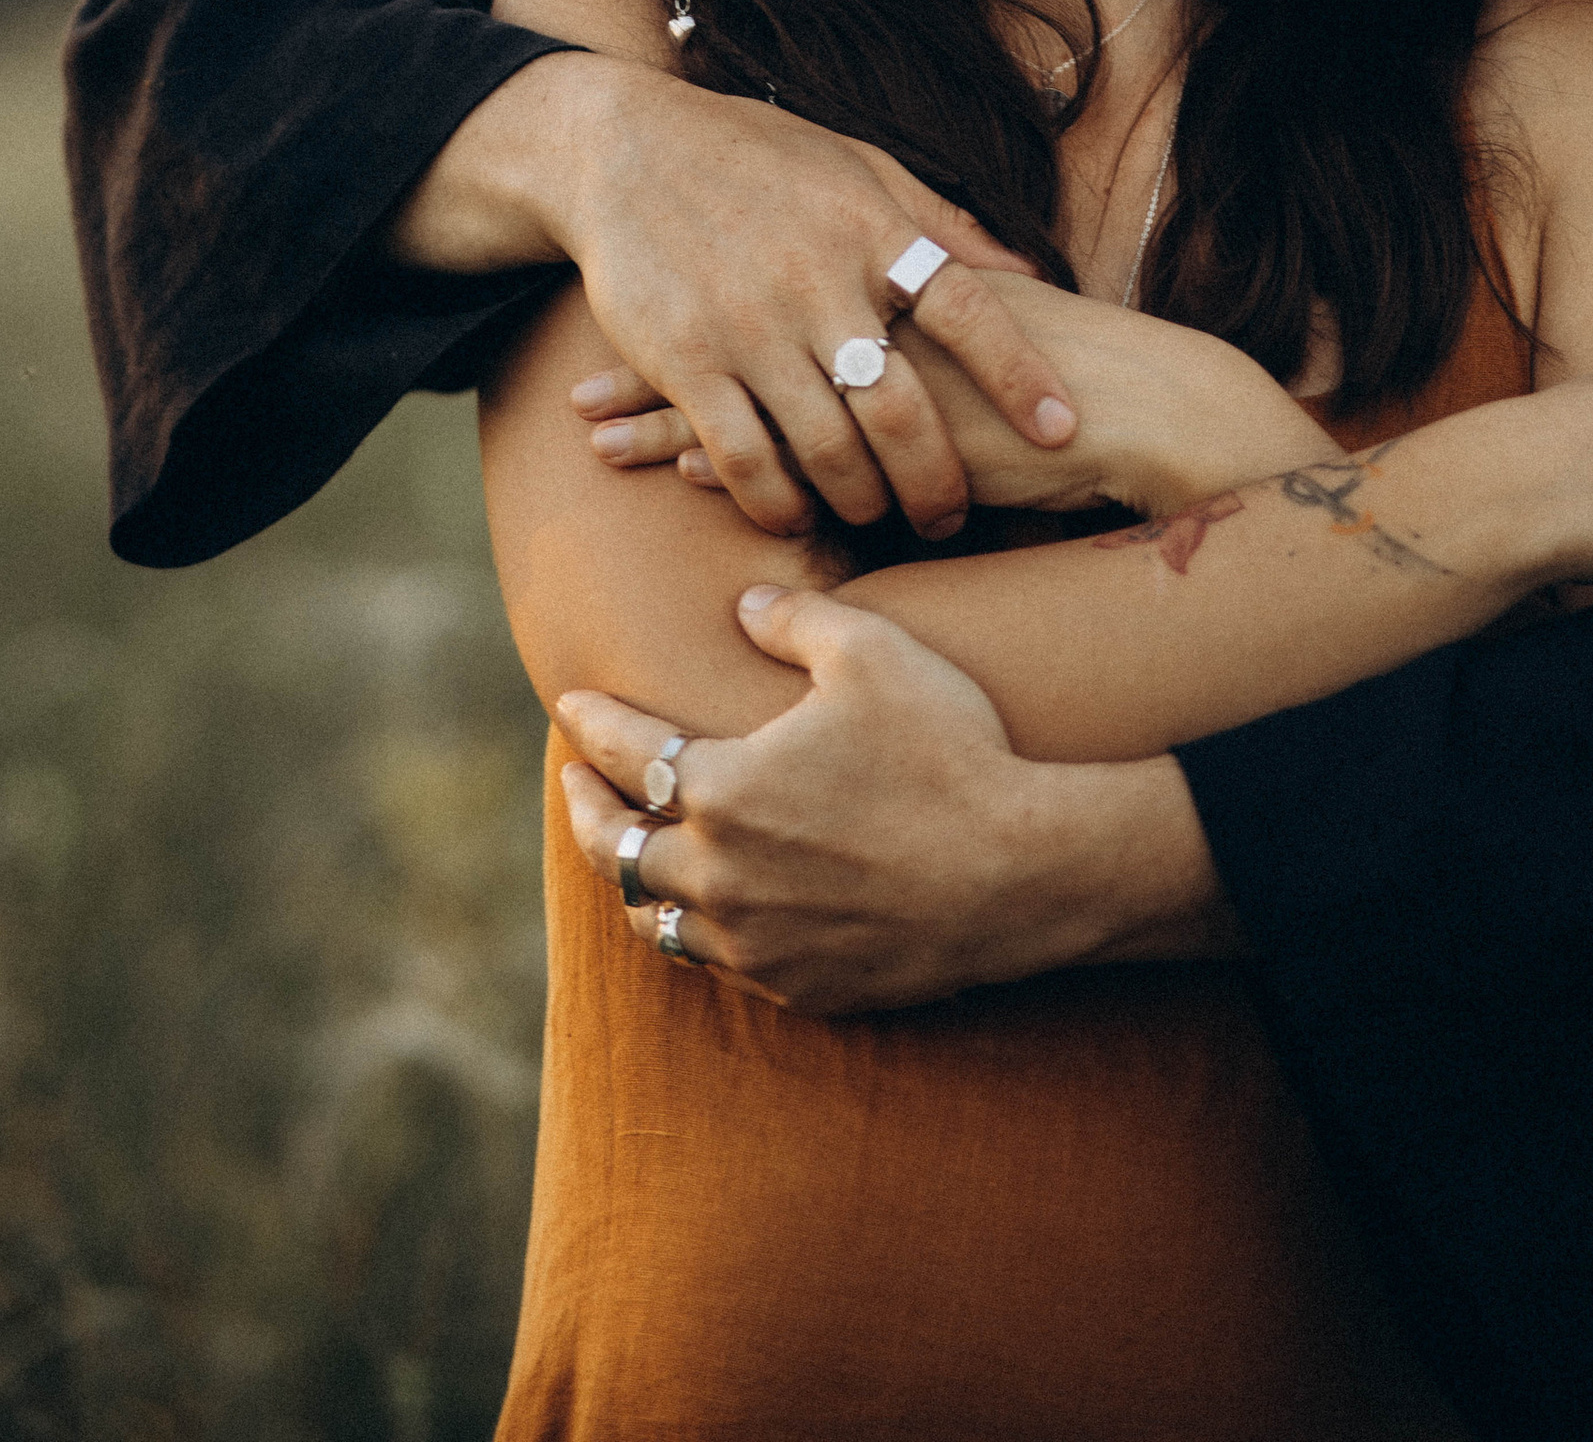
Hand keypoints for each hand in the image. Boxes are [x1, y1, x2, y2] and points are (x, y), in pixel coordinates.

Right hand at [534, 64, 1077, 540]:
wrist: (622, 148)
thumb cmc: (753, 155)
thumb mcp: (855, 167)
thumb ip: (939, 223)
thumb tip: (1030, 271)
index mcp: (869, 229)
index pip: (967, 310)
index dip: (1020, 374)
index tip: (1061, 429)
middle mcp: (816, 281)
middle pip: (902, 408)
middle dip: (937, 480)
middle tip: (950, 515)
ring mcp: (749, 326)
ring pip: (828, 449)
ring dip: (861, 500)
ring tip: (877, 517)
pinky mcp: (687, 361)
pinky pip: (745, 459)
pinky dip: (777, 502)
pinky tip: (794, 513)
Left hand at [551, 586, 1237, 1012]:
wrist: (1024, 873)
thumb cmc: (949, 751)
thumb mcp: (872, 651)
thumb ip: (793, 617)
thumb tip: (743, 605)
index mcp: (724, 790)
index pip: (625, 752)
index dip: (590, 723)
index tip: (569, 703)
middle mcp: (723, 877)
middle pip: (616, 848)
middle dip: (585, 809)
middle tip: (575, 783)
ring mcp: (758, 944)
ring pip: (658, 918)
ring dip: (634, 878)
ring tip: (631, 849)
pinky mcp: (800, 987)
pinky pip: (719, 964)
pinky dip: (695, 929)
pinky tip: (705, 907)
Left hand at [588, 282, 1324, 520]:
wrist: (1134, 404)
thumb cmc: (1060, 359)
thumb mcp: (975, 307)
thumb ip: (920, 285)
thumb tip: (866, 286)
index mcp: (874, 271)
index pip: (747, 285)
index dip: (678, 307)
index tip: (616, 319)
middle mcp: (860, 317)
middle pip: (724, 334)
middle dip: (646, 371)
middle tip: (577, 402)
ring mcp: (868, 377)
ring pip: (741, 395)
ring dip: (663, 426)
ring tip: (596, 446)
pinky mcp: (879, 438)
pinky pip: (789, 450)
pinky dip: (728, 465)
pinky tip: (679, 480)